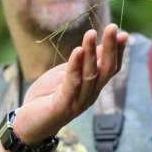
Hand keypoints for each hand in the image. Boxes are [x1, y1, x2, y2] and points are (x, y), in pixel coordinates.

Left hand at [13, 24, 127, 144]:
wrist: (29, 124)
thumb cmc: (48, 96)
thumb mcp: (68, 74)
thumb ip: (84, 63)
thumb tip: (101, 44)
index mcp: (93, 86)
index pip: (111, 67)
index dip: (118, 51)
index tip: (122, 33)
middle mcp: (90, 94)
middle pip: (106, 69)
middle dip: (111, 48)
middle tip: (113, 28)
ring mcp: (78, 101)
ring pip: (91, 74)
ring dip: (92, 52)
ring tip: (91, 33)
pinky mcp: (63, 105)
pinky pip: (72, 83)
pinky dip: (76, 66)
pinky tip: (78, 50)